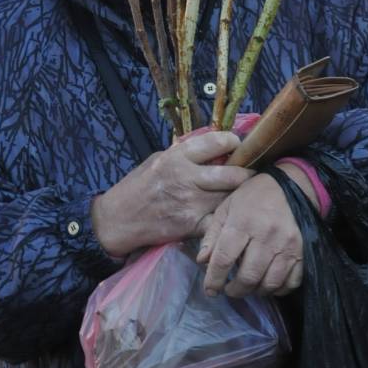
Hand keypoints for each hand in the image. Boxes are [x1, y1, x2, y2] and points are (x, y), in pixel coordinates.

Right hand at [91, 130, 253, 257]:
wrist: (117, 220)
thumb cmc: (136, 187)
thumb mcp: (156, 160)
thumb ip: (183, 155)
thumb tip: (211, 148)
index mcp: (176, 157)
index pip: (217, 142)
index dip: (233, 142)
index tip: (237, 146)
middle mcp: (186, 178)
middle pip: (233, 175)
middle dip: (246, 174)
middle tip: (250, 175)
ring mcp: (191, 204)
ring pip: (230, 199)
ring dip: (238, 198)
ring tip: (243, 196)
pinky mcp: (191, 226)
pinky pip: (219, 221)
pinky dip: (226, 219)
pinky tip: (227, 217)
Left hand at [196, 172, 303, 297]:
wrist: (292, 186)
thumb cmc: (253, 197)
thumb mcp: (226, 208)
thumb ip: (213, 235)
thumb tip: (202, 261)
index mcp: (243, 223)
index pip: (224, 259)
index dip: (214, 279)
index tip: (210, 290)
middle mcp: (266, 236)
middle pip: (249, 276)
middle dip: (236, 290)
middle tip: (229, 290)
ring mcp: (287, 246)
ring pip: (270, 283)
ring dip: (256, 292)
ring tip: (248, 287)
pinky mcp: (303, 252)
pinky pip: (292, 281)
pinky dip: (279, 290)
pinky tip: (269, 285)